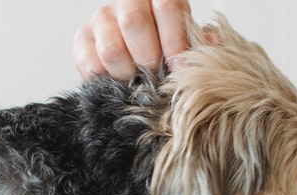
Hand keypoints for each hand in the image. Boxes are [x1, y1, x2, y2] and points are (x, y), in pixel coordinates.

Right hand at [74, 0, 191, 79]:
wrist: (137, 63)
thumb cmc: (167, 52)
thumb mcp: (187, 45)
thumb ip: (198, 44)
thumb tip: (214, 44)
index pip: (166, 6)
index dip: (174, 39)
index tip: (178, 67)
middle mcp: (127, 2)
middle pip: (134, 22)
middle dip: (149, 59)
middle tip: (156, 78)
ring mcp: (102, 19)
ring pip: (111, 48)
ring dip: (128, 74)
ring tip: (138, 84)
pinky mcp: (82, 39)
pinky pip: (90, 64)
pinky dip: (106, 81)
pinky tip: (118, 85)